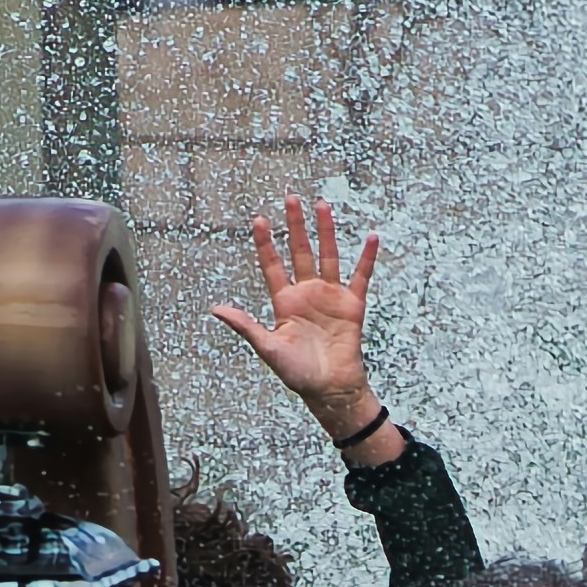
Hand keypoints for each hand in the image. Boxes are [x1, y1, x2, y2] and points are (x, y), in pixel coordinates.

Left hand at [210, 194, 392, 451]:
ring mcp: (330, 296)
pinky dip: (366, 258)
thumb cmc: (297, 373)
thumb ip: (245, 326)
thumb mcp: (268, 348)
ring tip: (322, 205)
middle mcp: (306, 293)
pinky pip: (360, 276)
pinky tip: (371, 237)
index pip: (272, 266)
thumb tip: (216, 309)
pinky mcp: (352, 304)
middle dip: (295, 225)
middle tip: (290, 197)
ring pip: (327, 256)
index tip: (259, 220)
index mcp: (284, 302)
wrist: (329, 388)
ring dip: (325, 231)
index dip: (266, 244)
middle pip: (300, 251)